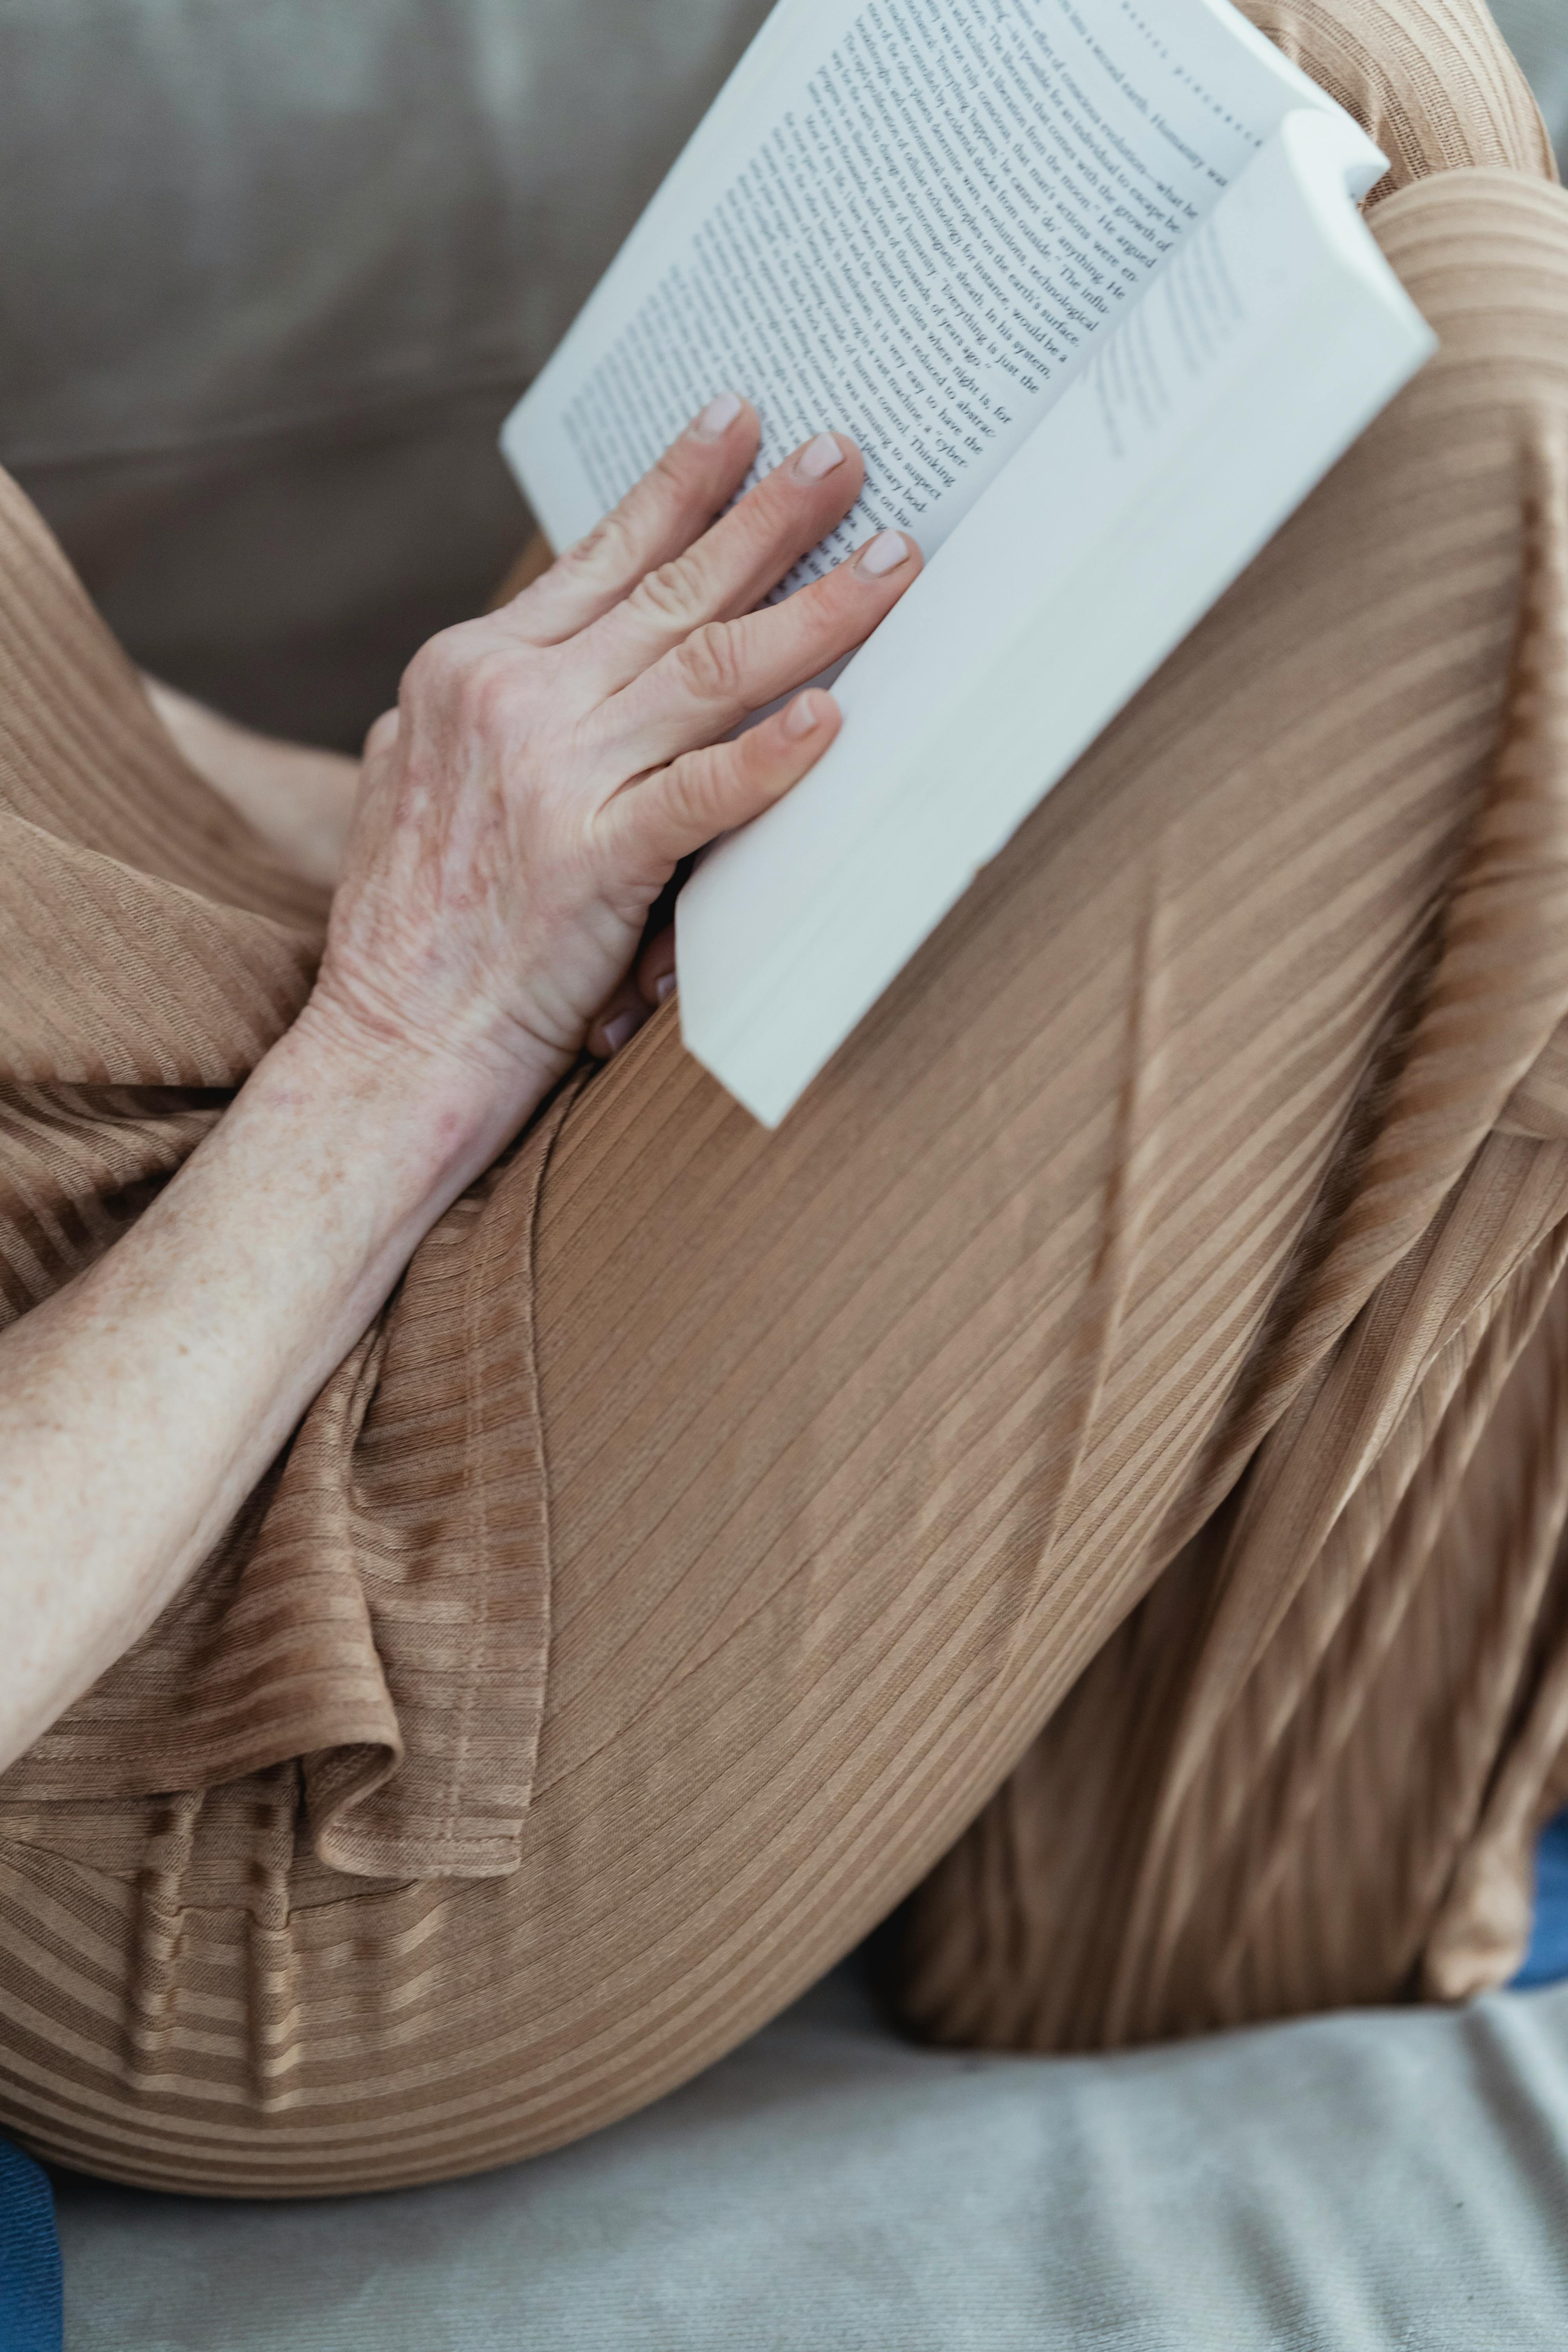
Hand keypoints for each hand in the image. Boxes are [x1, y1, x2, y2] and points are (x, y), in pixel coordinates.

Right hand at [300, 396, 921, 1161]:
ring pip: (708, 668)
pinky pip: (704, 794)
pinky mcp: (592, 861)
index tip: (739, 423)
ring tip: (889, 558)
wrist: (388, 1047)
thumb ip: (472, 712)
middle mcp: (510, 700)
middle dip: (768, 515)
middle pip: (669, 590)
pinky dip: (773, 754)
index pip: (598, 558)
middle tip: (847, 455)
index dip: (677, 485)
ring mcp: (552, 776)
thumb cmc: (411, 930)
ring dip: (813, 608)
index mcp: (468, 672)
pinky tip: (835, 716)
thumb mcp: (410, 778)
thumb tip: (522, 665)